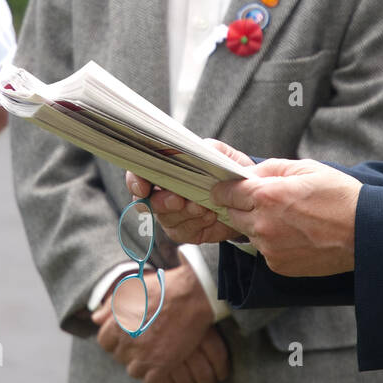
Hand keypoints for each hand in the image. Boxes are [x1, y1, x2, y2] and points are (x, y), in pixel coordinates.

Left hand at [91, 262, 229, 382]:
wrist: (191, 295)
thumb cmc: (162, 287)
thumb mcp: (131, 288)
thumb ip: (110, 306)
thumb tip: (95, 319)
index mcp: (117, 323)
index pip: (104, 342)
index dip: (115, 340)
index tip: (126, 337)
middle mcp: (126, 342)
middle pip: (120, 357)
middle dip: (130, 351)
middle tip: (144, 343)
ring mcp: (143, 356)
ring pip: (134, 371)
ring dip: (142, 365)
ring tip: (154, 355)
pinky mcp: (161, 366)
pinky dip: (155, 378)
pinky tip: (163, 368)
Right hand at [124, 138, 252, 244]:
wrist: (247, 195)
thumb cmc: (226, 170)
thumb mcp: (218, 153)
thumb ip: (203, 150)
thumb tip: (189, 152)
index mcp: (165, 170)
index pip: (139, 174)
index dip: (135, 181)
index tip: (143, 187)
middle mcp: (163, 194)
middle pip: (147, 202)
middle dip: (162, 202)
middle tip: (178, 199)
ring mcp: (173, 215)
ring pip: (166, 219)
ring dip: (185, 213)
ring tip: (203, 206)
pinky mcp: (186, 231)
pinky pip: (184, 232)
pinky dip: (198, 224)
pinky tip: (210, 215)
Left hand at [211, 157, 361, 276]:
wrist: (365, 233)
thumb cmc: (339, 196)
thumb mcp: (305, 168)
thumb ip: (271, 169)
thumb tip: (249, 174)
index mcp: (267, 196)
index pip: (225, 193)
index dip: (225, 188)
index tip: (228, 188)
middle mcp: (262, 224)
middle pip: (232, 214)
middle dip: (241, 206)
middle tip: (263, 201)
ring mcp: (269, 248)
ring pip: (248, 233)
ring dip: (258, 225)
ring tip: (287, 219)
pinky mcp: (278, 265)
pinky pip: (265, 250)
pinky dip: (273, 243)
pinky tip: (295, 235)